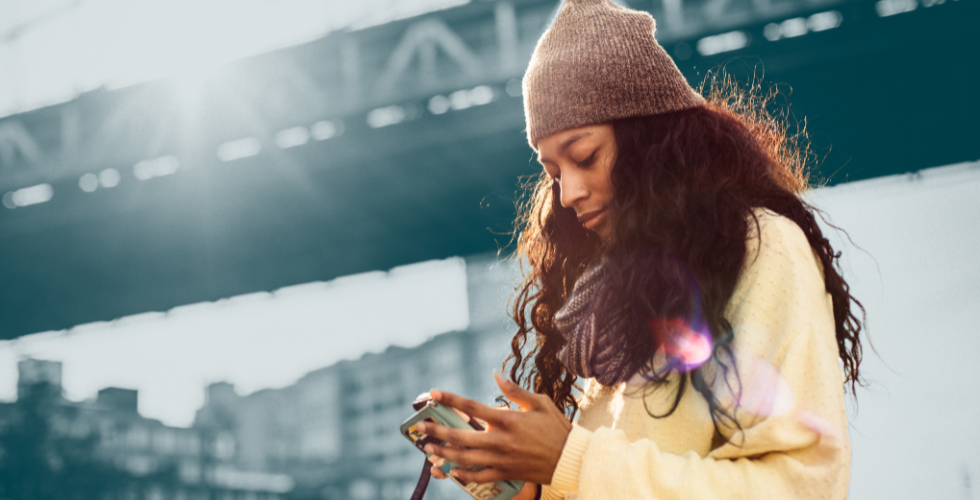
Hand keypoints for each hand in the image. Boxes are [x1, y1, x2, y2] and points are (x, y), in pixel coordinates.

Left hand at [418, 373, 571, 485]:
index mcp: (508, 420)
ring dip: (444, 454)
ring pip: (465, 459)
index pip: (472, 407)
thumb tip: (495, 374)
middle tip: (421, 428)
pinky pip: (479, 477)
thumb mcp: (539, 403)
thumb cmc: (556, 427)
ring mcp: (502, 459)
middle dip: (437, 431)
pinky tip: (451, 471)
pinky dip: (463, 475)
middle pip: (461, 436)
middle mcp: (501, 440)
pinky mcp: (506, 473)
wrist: (571, 458)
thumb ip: (515, 390)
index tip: (433, 394)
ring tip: (428, 450)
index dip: (450, 399)